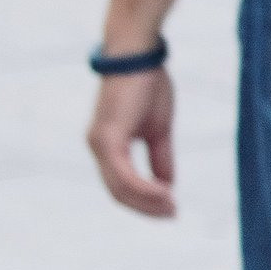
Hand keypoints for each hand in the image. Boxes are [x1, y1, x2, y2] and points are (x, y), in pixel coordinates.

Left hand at [86, 67, 177, 216]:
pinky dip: (144, 189)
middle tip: (173, 213)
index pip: (120, 185)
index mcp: (107, 144)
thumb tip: (167, 185)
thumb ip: (160, 157)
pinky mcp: (108, 136)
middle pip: (118, 192)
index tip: (170, 209)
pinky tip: (165, 193)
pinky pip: (124, 175)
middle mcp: (97, 146)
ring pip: (120, 188)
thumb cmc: (147, 85)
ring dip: (147, 202)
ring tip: (172, 206)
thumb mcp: (158, 129)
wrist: (139, 56)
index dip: (144, 201)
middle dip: (146, 208)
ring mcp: (99, 142)